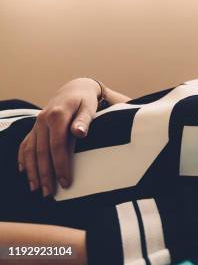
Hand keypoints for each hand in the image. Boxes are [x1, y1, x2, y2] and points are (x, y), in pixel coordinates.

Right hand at [18, 78, 99, 196]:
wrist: (74, 89)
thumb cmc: (85, 100)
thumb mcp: (89, 107)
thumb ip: (84, 120)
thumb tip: (79, 132)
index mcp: (57, 116)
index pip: (57, 145)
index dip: (60, 165)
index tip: (65, 181)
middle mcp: (42, 121)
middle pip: (42, 152)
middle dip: (45, 174)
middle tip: (49, 193)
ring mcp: (36, 125)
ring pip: (30, 151)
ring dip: (32, 171)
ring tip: (36, 188)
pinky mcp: (35, 128)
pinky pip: (25, 144)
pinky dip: (23, 159)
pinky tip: (23, 172)